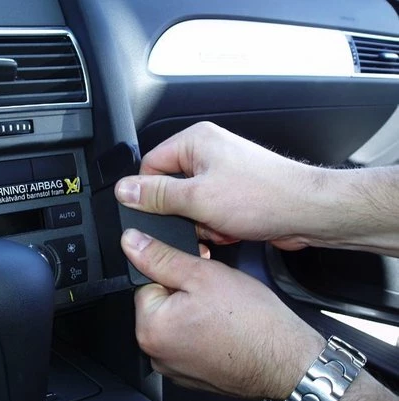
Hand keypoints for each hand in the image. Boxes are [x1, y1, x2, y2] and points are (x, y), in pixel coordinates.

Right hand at [115, 122, 330, 250]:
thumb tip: (125, 190)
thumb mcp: (198, 198)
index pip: (150, 166)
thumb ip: (156, 195)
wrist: (306, 212)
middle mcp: (208, 153)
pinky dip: (216, 225)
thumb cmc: (263, 196)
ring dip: (201, 223)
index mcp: (195, 141)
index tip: (156, 214)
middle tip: (199, 220)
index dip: (150, 194)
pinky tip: (231, 228)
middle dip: (183, 214)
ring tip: (221, 224)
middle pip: (170, 189)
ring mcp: (222, 173)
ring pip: (189, 206)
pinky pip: (208, 212)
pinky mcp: (233, 192)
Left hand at [122, 228, 324, 398]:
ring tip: (222, 313)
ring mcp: (174, 368)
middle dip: (183, 293)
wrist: (286, 359)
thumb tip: (131, 242)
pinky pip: (188, 342)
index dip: (174, 273)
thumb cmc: (251, 321)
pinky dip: (202, 333)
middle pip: (160, 304)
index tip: (197, 277)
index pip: (146, 284)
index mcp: (150, 328)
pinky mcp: (192, 376)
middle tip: (214, 295)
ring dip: (193, 312)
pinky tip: (224, 330)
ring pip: (175, 323)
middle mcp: (156, 353)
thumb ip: (160, 256)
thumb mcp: (202, 273)